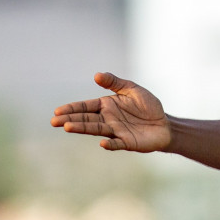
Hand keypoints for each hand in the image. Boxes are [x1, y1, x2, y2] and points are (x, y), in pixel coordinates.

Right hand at [50, 72, 170, 151]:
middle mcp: (108, 119)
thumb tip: (96, 75)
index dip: (72, 108)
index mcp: (107, 105)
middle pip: (86, 119)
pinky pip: (117, 144)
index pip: (85, 106)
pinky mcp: (127, 142)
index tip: (57, 111)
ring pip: (96, 129)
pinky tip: (102, 143)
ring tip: (68, 127)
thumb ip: (115, 82)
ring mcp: (116, 132)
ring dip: (82, 128)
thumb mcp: (132, 89)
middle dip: (70, 119)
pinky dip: (110, 144)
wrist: (165, 124)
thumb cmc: (148, 106)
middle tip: (54, 121)